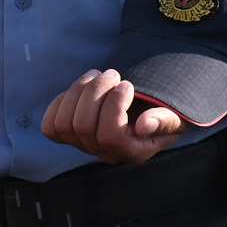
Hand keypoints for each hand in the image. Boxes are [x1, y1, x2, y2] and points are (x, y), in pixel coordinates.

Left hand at [40, 69, 184, 164]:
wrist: (150, 109)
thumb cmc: (164, 111)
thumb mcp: (175, 115)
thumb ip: (164, 120)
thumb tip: (144, 125)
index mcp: (133, 151)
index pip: (110, 136)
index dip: (114, 106)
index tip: (127, 85)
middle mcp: (106, 153)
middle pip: (83, 127)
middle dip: (96, 92)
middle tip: (113, 73)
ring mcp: (85, 145)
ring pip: (65, 124)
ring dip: (79, 91)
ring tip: (98, 75)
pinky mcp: (69, 135)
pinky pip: (51, 127)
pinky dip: (61, 102)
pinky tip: (81, 88)